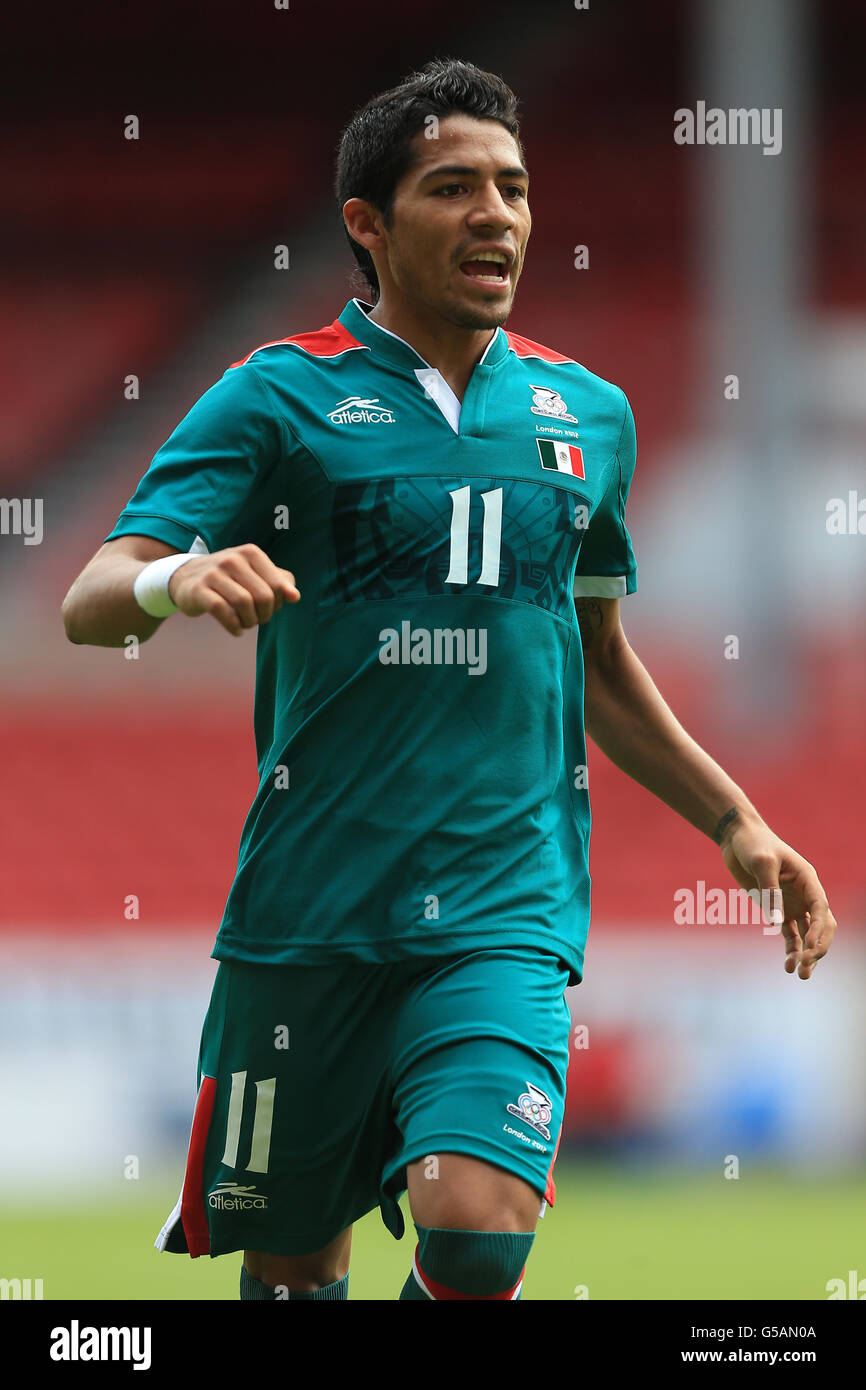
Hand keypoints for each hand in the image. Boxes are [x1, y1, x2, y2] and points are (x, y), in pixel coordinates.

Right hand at [168, 542, 299, 635]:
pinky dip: (234, 626)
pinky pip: (223, 612)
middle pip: (263, 596)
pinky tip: (236, 630)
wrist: (184, 578)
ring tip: (246, 624)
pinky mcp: (198, 590)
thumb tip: (295, 596)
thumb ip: (279, 582)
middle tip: (257, 620)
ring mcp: (214, 573)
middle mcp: (233, 559)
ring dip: (250, 622)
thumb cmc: (229, 579)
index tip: (269, 609)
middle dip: (264, 615)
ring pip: (244, 604)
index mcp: (250, 553)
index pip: (279, 585)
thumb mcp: (255, 574)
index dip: (278, 603)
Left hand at [719, 815, 836, 978]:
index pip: (821, 909)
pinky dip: (790, 949)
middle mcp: (805, 894)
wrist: (736, 838)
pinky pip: (789, 934)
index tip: (810, 948)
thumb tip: (776, 923)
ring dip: (805, 954)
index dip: (819, 930)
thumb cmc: (752, 844)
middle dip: (817, 948)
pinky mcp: (777, 910)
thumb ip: (770, 890)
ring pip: (807, 934)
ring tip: (798, 974)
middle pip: (821, 926)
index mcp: (808, 880)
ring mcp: (792, 903)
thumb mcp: (761, 862)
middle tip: (805, 966)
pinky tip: (787, 964)